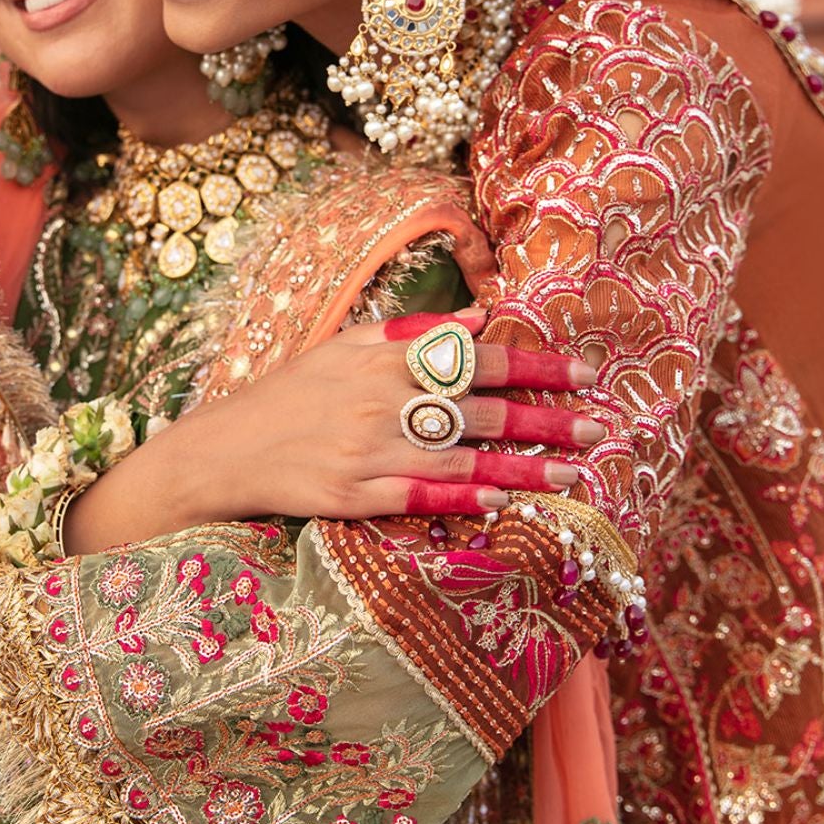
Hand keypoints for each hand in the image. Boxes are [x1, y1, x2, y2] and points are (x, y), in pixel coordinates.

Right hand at [67, 308, 602, 548]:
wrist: (224, 450)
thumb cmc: (291, 394)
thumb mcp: (346, 345)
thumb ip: (414, 331)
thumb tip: (478, 319)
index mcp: (387, 360)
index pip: (480, 358)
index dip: (537, 366)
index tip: (585, 373)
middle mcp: (384, 403)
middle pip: (485, 413)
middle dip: (549, 422)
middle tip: (599, 432)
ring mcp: (370, 453)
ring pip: (465, 462)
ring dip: (525, 471)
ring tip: (573, 478)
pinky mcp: (353, 497)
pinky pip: (419, 499)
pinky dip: (462, 500)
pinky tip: (501, 504)